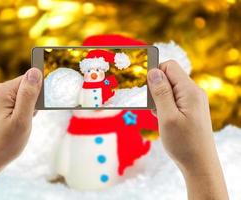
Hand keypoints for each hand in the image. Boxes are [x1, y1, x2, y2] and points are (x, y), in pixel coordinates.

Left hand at [0, 68, 41, 199]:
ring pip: (20, 96)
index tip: (32, 112)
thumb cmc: (4, 144)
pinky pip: (13, 102)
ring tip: (17, 126)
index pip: (29, 80)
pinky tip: (13, 126)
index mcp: (2, 90)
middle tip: (24, 122)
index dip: (37, 96)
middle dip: (31, 104)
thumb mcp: (22, 120)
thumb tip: (35, 71)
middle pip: (25, 87)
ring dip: (25, 110)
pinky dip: (18, 113)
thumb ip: (29, 94)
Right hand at [147, 60, 227, 198]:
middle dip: (156, 87)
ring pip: (170, 88)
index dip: (155, 73)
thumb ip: (161, 93)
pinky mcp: (190, 109)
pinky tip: (163, 119)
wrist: (199, 164)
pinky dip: (164, 105)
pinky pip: (174, 99)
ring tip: (159, 115)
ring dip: (159, 98)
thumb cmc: (183, 143)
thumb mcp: (167, 117)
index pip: (169, 66)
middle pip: (169, 76)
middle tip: (153, 107)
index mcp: (189, 91)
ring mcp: (193, 101)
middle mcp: (194, 92)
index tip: (146, 89)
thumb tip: (153, 72)